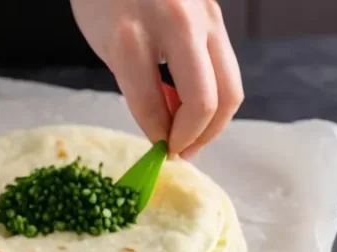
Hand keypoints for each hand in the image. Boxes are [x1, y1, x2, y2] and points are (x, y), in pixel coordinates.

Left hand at [72, 0, 242, 158]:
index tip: (161, 150)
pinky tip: (197, 102)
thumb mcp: (106, 43)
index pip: (153, 107)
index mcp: (131, 36)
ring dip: (215, 122)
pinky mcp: (218, 15)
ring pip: (230, 89)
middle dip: (196, 137)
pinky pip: (227, 69)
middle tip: (182, 150)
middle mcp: (176, 25)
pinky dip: (216, 95)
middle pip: (207, 102)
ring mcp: (205, 17)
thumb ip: (140, 88)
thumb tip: (169, 127)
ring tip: (194, 132)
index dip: (159, 137)